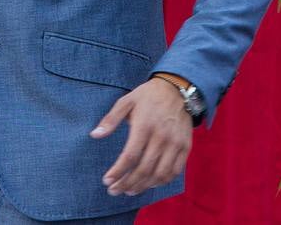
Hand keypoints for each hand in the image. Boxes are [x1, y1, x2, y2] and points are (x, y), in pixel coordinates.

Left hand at [91, 77, 192, 196]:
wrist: (177, 89)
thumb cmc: (148, 96)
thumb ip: (110, 119)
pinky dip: (162, 181)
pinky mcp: (185, 147)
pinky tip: (150, 184)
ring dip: (143, 186)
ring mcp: (175, 143)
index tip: (106, 181)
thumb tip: (94, 135)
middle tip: (114, 191)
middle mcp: (161, 136)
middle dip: (127, 184)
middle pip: (144, 169)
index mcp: (144, 125)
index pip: (130, 156)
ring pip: (160, 174)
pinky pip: (175, 171)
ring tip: (129, 191)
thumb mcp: (126, 101)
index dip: (117, 172)